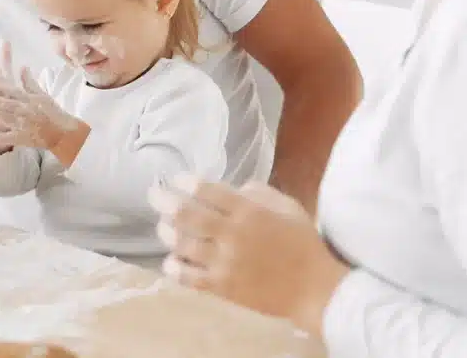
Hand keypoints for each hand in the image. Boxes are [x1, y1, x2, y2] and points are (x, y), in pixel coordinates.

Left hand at [0, 40, 82, 153]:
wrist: (64, 133)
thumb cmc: (52, 113)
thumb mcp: (41, 95)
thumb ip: (29, 82)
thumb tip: (22, 67)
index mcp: (25, 96)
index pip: (3, 85)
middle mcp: (22, 107)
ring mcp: (22, 122)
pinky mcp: (23, 137)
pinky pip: (7, 137)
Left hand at [149, 176, 349, 334]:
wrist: (312, 288)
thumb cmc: (302, 243)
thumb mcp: (286, 206)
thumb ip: (257, 192)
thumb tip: (232, 188)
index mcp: (248, 211)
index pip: (205, 191)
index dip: (184, 182)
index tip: (176, 178)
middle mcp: (231, 234)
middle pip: (185, 214)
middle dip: (163, 200)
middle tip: (154, 194)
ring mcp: (224, 263)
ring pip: (181, 244)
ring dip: (166, 232)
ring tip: (163, 226)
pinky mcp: (222, 288)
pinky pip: (188, 277)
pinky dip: (174, 267)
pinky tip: (170, 260)